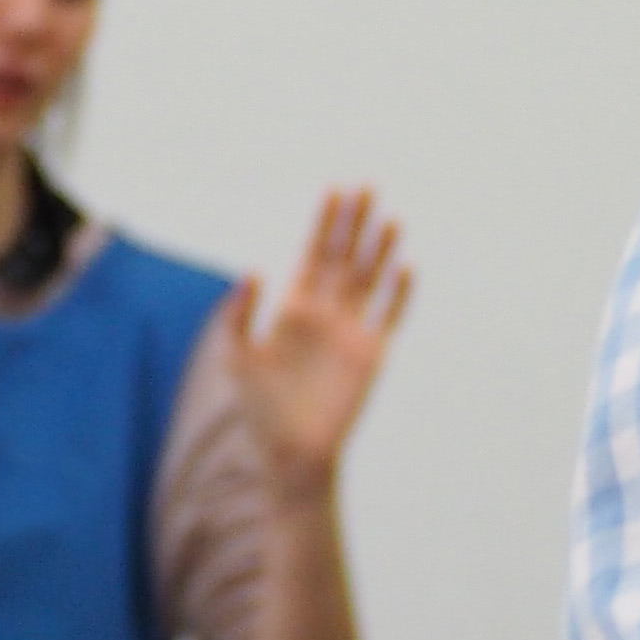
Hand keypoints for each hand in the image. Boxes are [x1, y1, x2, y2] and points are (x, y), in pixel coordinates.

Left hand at [222, 192, 411, 501]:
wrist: (288, 451)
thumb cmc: (257, 410)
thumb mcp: (234, 357)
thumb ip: (237, 315)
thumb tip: (252, 271)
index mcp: (294, 309)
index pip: (313, 255)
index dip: (324, 224)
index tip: (333, 192)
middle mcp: (326, 316)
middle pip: (344, 259)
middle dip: (355, 224)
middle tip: (366, 188)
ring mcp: (350, 333)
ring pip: (369, 281)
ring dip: (379, 250)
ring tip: (389, 217)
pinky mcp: (370, 356)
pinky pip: (389, 318)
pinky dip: (398, 294)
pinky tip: (404, 267)